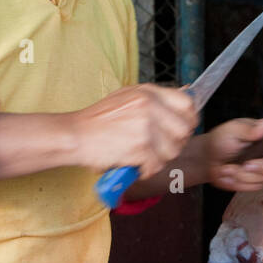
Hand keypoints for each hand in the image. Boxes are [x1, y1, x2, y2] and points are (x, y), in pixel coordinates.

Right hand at [67, 84, 197, 176]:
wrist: (74, 134)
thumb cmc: (98, 120)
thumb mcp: (128, 97)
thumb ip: (155, 99)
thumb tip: (187, 94)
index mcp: (148, 92)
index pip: (188, 104)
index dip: (188, 120)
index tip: (179, 129)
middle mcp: (149, 106)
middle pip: (184, 130)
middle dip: (175, 144)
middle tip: (160, 149)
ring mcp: (145, 127)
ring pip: (172, 151)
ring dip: (160, 159)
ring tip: (143, 157)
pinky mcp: (139, 148)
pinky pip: (156, 165)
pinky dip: (146, 170)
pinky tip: (135, 165)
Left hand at [205, 118, 262, 191]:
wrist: (208, 158)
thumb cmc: (221, 139)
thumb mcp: (233, 130)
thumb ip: (249, 129)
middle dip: (262, 166)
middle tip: (245, 165)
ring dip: (243, 175)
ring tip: (228, 168)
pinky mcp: (257, 181)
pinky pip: (254, 186)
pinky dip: (238, 182)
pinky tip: (229, 175)